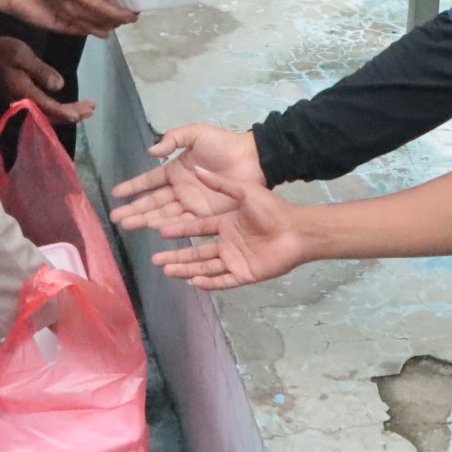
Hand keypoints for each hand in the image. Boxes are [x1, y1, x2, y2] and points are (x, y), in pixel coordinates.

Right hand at [0, 33, 93, 125]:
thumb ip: (40, 70)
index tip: (87, 110)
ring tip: (82, 110)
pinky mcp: (15, 98)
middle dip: (72, 114)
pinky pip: (38, 109)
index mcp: (25, 92)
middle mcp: (22, 102)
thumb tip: (59, 86)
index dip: (70, 111)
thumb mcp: (19, 54)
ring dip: (64, 113)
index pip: (52, 107)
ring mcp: (17, 102)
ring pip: (45, 114)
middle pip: (50, 115)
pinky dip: (53, 109)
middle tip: (91, 110)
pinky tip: (61, 105)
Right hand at [25, 0, 140, 37]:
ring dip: (105, 26)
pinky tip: (100, 29)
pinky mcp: (58, 15)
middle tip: (129, 17)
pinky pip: (78, 27)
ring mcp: (64, 14)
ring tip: (117, 22)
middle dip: (116, 21)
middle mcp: (72, 9)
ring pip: (89, 28)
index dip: (121, 14)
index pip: (105, 10)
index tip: (134, 15)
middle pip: (99, 22)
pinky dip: (91, 29)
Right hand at [109, 123, 264, 233]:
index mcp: (176, 170)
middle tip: (115, 218)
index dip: (133, 187)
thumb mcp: (196, 134)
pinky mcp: (203, 215)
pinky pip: (181, 222)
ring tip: (126, 225)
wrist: (252, 160)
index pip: (149, 181)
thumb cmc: (224, 145)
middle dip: (133, 209)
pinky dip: (166, 226)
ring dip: (144, 220)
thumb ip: (173, 139)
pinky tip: (151, 228)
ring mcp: (190, 204)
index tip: (116, 194)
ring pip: (162, 214)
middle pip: (152, 202)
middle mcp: (179, 190)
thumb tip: (151, 153)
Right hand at [141, 165, 308, 289]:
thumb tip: (197, 168)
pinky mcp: (244, 274)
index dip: (178, 230)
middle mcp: (226, 242)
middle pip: (195, 252)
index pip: (196, 228)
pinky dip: (208, 282)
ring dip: (186, 269)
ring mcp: (234, 259)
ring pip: (204, 267)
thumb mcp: (244, 192)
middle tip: (155, 260)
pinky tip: (193, 282)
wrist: (297, 230)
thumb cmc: (273, 209)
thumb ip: (221, 184)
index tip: (158, 229)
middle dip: (175, 256)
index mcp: (225, 223)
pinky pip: (222, 280)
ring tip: (166, 271)